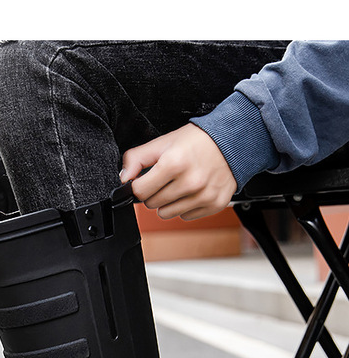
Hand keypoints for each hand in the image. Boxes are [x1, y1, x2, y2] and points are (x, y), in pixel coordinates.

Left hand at [119, 124, 236, 220]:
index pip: (140, 192)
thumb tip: (123, 178)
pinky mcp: (214, 204)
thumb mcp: (163, 143)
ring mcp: (204, 195)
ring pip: (166, 214)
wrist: (232, 141)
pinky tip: (193, 191)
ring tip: (179, 185)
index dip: (140, 185)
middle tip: (166, 179)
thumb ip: (137, 159)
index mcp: (174, 163)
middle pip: (152, 204)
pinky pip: (186, 216)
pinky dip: (186, 206)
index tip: (146, 180)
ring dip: (168, 202)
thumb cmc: (196, 142)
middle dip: (154, 192)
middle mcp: (190, 182)